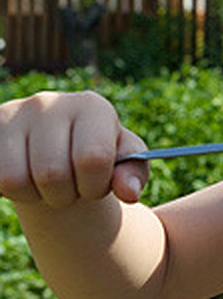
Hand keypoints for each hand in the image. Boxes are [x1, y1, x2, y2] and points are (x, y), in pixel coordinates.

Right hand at [0, 91, 148, 207]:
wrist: (60, 150)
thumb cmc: (97, 156)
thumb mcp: (125, 162)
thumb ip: (134, 174)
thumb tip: (129, 192)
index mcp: (92, 106)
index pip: (92, 159)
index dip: (95, 186)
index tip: (96, 184)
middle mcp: (48, 103)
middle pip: (52, 174)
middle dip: (66, 195)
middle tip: (71, 187)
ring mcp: (12, 114)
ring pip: (16, 180)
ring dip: (36, 195)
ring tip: (48, 182)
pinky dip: (12, 191)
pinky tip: (26, 177)